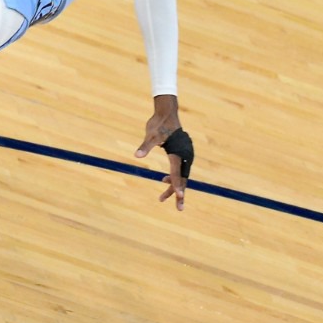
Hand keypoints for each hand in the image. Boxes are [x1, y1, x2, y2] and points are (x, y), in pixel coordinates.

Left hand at [133, 94, 192, 210]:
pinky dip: (173, 177)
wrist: (166, 113)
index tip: (179, 196)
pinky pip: (179, 169)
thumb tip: (137, 156)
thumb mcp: (150, 135)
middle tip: (179, 209)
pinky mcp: (183, 153)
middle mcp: (184, 155)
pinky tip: (163, 180)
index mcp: (177, 153)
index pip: (177, 173)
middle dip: (179, 193)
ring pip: (181, 175)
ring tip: (162, 198)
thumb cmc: (158, 124)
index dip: (177, 186)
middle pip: (182, 178)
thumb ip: (145, 147)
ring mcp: (185, 155)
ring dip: (174, 186)